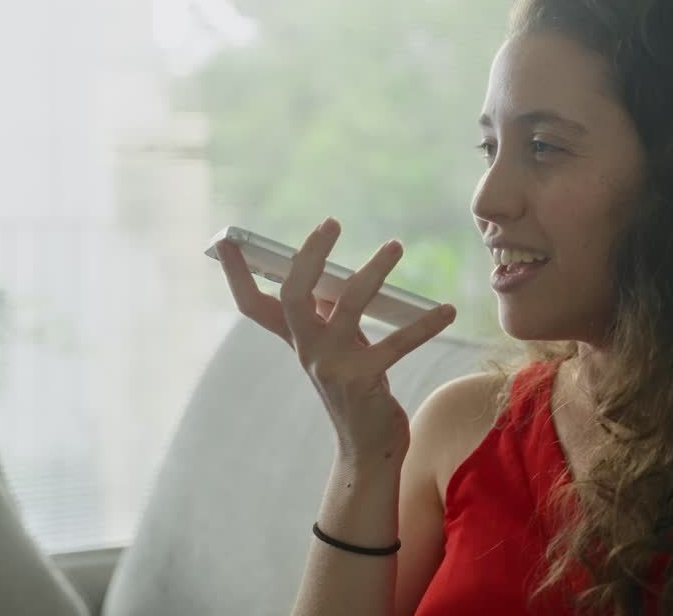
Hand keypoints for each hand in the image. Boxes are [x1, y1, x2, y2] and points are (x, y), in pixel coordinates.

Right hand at [216, 217, 456, 467]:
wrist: (369, 450)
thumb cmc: (356, 390)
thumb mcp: (338, 349)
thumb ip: (330, 317)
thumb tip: (332, 278)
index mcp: (297, 340)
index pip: (253, 305)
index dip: (236, 273)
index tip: (225, 239)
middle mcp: (307, 351)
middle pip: (292, 296)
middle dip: (309, 256)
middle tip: (331, 223)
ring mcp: (332, 366)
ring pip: (346, 305)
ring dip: (373, 272)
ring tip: (395, 245)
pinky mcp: (363, 380)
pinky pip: (396, 344)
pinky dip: (424, 324)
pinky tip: (447, 311)